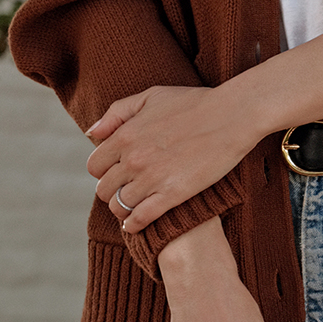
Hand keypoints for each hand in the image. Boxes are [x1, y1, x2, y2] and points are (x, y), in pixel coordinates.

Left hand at [87, 84, 252, 235]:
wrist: (231, 116)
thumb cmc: (193, 103)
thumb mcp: (150, 97)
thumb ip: (117, 113)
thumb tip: (91, 133)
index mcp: (125, 135)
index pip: (94, 166)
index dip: (103, 172)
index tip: (116, 173)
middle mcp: (133, 159)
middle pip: (104, 189)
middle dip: (112, 191)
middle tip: (126, 191)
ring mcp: (152, 178)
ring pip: (119, 206)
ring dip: (123, 209)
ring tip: (133, 207)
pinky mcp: (172, 194)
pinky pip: (140, 218)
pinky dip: (134, 225)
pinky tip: (136, 225)